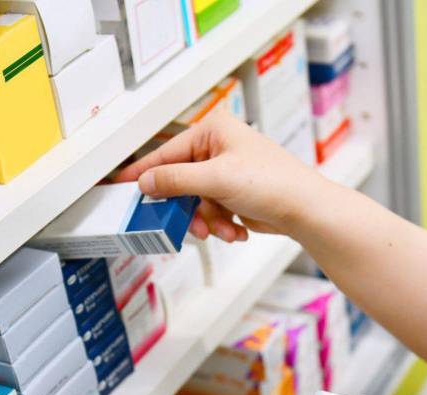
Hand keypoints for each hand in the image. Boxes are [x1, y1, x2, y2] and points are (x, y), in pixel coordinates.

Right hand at [115, 111, 335, 241]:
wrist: (305, 210)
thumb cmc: (274, 183)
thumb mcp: (217, 179)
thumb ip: (176, 179)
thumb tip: (146, 182)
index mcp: (212, 131)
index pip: (166, 153)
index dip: (144, 173)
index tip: (121, 186)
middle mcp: (217, 148)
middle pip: (180, 182)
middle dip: (188, 208)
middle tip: (188, 222)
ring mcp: (225, 172)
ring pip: (194, 202)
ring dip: (207, 221)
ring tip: (224, 229)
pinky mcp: (232, 194)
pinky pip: (210, 212)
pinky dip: (220, 224)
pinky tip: (236, 229)